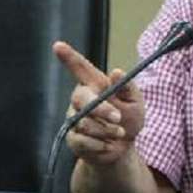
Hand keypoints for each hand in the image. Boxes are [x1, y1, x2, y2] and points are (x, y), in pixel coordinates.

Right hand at [53, 41, 144, 165]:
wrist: (124, 147)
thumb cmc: (129, 118)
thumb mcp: (135, 102)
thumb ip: (127, 88)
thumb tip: (116, 72)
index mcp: (95, 84)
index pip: (80, 68)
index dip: (68, 57)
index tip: (58, 45)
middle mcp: (81, 99)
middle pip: (81, 98)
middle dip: (102, 109)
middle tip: (118, 117)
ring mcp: (74, 118)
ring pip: (84, 122)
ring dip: (107, 130)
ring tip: (119, 132)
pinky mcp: (72, 138)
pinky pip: (83, 140)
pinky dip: (101, 144)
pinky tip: (108, 144)